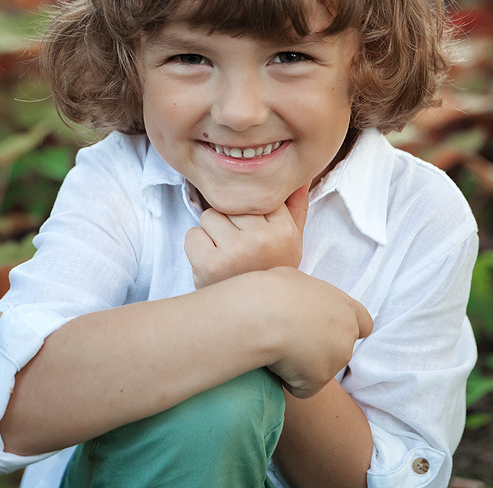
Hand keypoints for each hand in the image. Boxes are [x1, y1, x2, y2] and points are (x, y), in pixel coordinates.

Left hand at [185, 184, 309, 288]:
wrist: (253, 317)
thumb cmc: (267, 272)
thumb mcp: (291, 241)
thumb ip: (295, 206)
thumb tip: (300, 175)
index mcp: (285, 231)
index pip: (254, 196)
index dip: (248, 215)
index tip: (253, 236)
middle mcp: (263, 240)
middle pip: (230, 204)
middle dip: (229, 223)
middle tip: (240, 250)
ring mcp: (237, 252)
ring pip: (209, 216)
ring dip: (211, 235)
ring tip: (226, 257)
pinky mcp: (211, 264)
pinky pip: (192, 235)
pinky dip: (196, 249)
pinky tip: (212, 265)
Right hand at [260, 267, 373, 398]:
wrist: (263, 316)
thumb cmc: (274, 292)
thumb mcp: (295, 280)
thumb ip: (309, 296)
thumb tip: (299, 301)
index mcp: (344, 307)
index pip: (363, 323)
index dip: (348, 328)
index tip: (330, 331)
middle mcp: (347, 334)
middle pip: (339, 349)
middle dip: (321, 349)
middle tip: (293, 341)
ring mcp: (335, 360)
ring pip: (319, 369)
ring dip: (302, 364)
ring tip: (277, 347)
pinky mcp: (319, 381)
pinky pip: (302, 387)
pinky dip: (289, 380)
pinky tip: (273, 365)